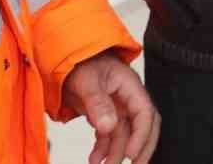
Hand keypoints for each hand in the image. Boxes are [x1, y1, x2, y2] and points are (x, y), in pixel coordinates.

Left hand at [62, 49, 159, 163]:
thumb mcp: (87, 81)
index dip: (141, 135)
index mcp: (130, 86)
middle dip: (141, 148)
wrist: (67, 58)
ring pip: (124, 135)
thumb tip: (108, 126)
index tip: (130, 154)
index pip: (145, 113)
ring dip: (116, 153)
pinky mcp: (106, 114)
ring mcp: (118, 107)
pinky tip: (95, 159)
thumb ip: (97, 102)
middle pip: (143, 126)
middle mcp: (128, 98)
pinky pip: (110, 136)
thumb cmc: (80, 63)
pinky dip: (104, 149)